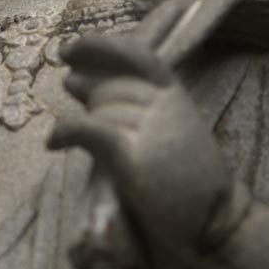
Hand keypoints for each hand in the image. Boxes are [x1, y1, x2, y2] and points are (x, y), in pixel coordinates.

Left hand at [48, 23, 247, 257]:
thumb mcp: (173, 129)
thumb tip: (84, 84)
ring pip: (100, 110)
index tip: (72, 48)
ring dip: (80, 119)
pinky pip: (88, 130)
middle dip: (87, 84)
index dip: (100, 46)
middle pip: (112, 85)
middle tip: (69, 84)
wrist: (216, 222)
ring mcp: (151, 129)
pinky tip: (52, 142)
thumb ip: (140, 106)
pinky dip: (65, 132)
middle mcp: (165, 105)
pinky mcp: (134, 156)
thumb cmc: (190, 181)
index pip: (136, 55)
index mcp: (176, 95)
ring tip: (64, 133)